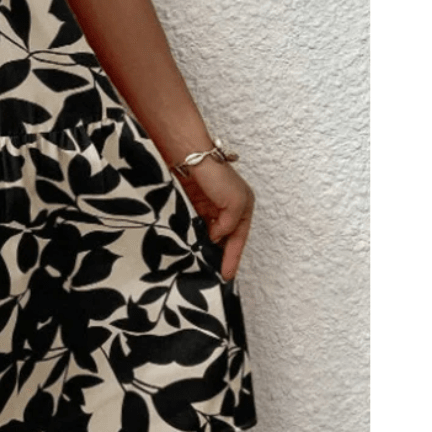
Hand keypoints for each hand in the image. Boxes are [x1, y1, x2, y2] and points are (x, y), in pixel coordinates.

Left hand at [174, 158, 254, 281]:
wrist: (188, 155)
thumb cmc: (215, 174)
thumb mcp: (234, 202)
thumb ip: (229, 225)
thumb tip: (216, 238)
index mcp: (243, 207)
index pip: (238, 239)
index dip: (233, 258)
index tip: (227, 276)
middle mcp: (228, 208)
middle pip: (226, 238)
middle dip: (221, 255)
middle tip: (214, 276)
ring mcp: (209, 207)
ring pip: (210, 234)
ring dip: (207, 248)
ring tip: (201, 267)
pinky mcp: (193, 204)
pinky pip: (196, 226)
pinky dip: (194, 237)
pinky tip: (190, 248)